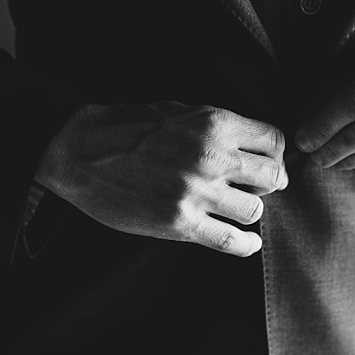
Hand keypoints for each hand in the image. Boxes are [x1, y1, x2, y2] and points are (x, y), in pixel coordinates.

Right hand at [35, 102, 287, 256]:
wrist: (79, 151)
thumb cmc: (125, 127)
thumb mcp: (177, 109)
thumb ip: (214, 126)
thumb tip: (246, 143)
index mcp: (214, 123)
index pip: (273, 140)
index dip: (274, 155)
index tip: (266, 164)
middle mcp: (212, 156)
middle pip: (272, 176)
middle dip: (269, 184)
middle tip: (257, 189)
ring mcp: (197, 192)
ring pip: (254, 210)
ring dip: (249, 212)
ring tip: (238, 212)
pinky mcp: (180, 222)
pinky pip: (231, 241)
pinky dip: (245, 245)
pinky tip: (246, 243)